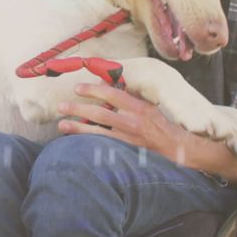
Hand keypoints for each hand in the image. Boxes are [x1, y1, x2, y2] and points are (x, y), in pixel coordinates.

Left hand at [56, 82, 188, 164]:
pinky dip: (88, 143)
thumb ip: (129, 96)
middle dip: (78, 109)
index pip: (112, 94)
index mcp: (138, 107)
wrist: (175, 148)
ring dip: (77, 128)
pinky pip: (102, 145)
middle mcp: (132, 122)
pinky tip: (74, 142)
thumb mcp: (148, 106)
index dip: (93, 90)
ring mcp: (127, 139)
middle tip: (62, 105)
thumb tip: (108, 85)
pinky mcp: (124, 152)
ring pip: (97, 133)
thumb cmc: (160, 124)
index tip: (78, 88)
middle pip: (100, 113)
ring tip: (61, 124)